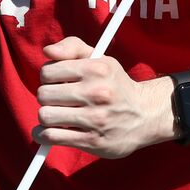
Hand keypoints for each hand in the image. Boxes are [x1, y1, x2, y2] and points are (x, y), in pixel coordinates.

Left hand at [32, 37, 175, 158]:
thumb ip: (72, 47)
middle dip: (46, 97)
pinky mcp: (92, 141)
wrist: (145, 115)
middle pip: (44, 94)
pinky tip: (50, 131)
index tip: (56, 81)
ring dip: (46, 116)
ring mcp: (95, 119)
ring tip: (57, 114)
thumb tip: (47, 51)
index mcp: (96, 69)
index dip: (47, 77)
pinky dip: (44, 135)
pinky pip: (53, 137)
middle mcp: (96, 93)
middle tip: (57, 99)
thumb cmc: (115, 85)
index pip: (48, 72)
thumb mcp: (100, 59)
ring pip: (46, 116)